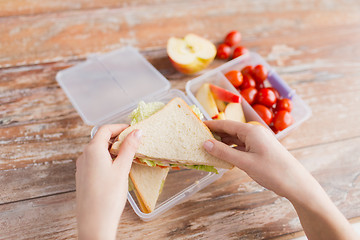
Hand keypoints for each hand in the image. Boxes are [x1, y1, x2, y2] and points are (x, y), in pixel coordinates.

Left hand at [76, 124, 141, 239]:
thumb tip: (137, 132)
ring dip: (112, 149)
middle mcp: (84, 155)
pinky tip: (117, 168)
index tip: (133, 130)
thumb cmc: (108, 196)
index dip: (120, 127)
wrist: (94, 222)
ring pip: (98, 150)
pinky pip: (95, 161)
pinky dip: (107, 158)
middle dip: (117, 138)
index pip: (105, 129)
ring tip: (128, 156)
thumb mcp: (122, 169)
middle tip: (133, 142)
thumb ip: (129, 148)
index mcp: (92, 150)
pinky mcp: (83, 177)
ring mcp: (82, 166)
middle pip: (100, 138)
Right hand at [202, 120, 313, 199]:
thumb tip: (205, 143)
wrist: (296, 183)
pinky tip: (223, 155)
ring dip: (222, 143)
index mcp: (251, 131)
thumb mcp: (245, 162)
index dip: (210, 125)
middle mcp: (254, 132)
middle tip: (198, 139)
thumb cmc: (272, 171)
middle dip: (215, 134)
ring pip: (235, 139)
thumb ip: (224, 152)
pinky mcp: (260, 149)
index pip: (226, 124)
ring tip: (207, 148)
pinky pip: (241, 146)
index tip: (196, 126)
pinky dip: (231, 150)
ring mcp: (258, 141)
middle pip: (230, 130)